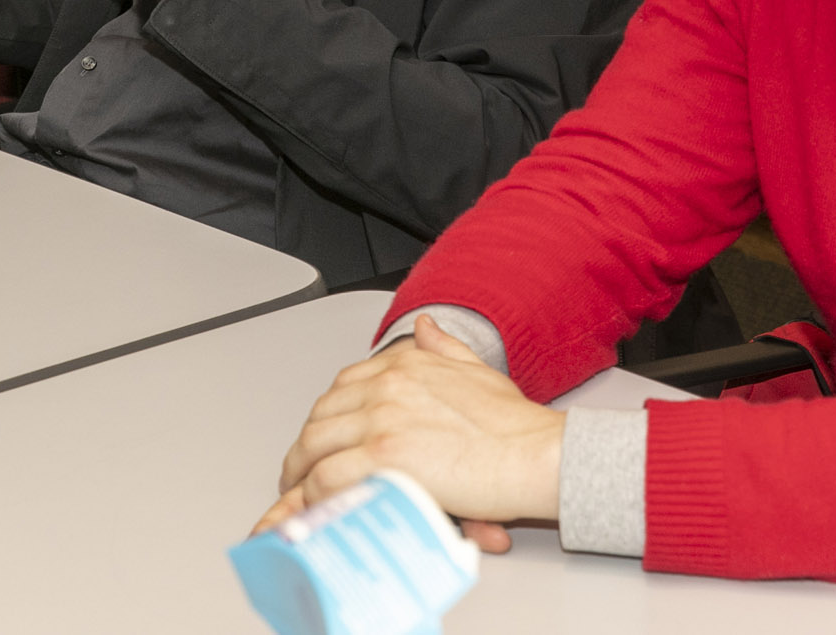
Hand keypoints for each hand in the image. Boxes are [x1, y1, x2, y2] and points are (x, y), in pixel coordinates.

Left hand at [255, 314, 562, 551]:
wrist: (535, 453)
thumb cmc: (515, 423)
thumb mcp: (476, 369)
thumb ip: (444, 347)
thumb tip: (426, 325)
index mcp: (404, 363)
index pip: (343, 387)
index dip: (329, 417)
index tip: (325, 437)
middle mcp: (385, 385)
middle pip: (321, 416)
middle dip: (307, 448)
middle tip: (302, 473)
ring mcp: (380, 420)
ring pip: (314, 447)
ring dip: (300, 475)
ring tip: (300, 497)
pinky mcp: (382, 458)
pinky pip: (327, 478)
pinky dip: (312, 497)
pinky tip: (315, 510)